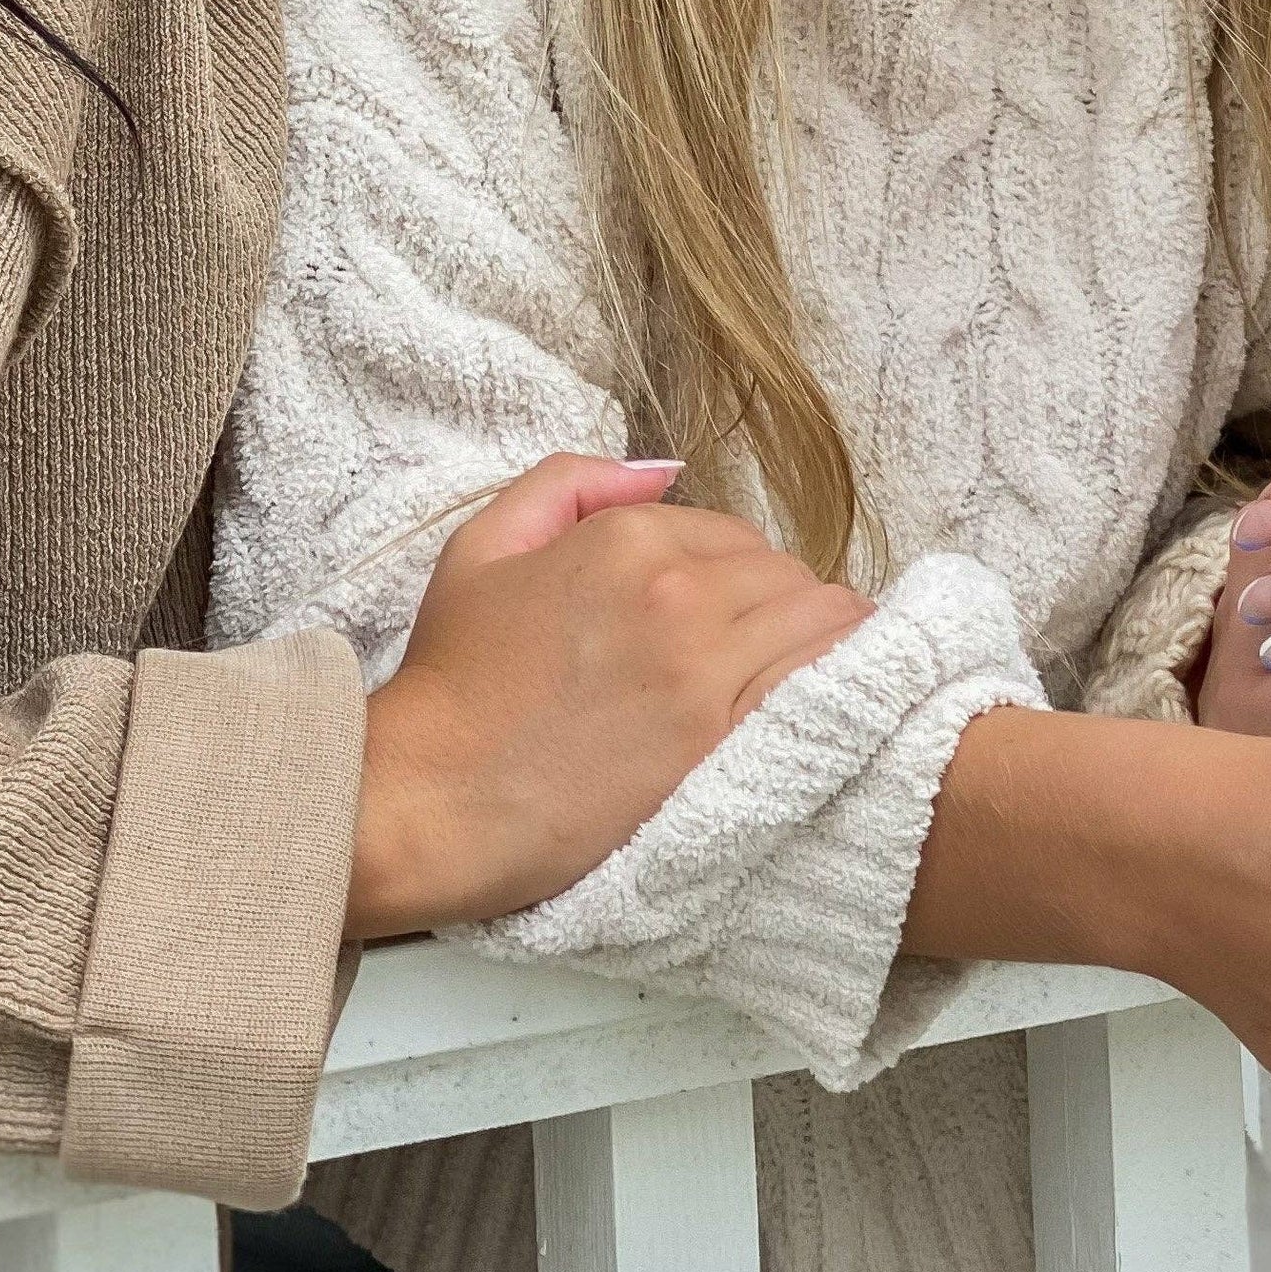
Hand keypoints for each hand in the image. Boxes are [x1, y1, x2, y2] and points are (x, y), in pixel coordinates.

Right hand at [345, 456, 871, 936]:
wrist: (430, 800)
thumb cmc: (450, 681)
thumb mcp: (485, 545)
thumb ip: (572, 482)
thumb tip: (662, 472)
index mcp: (627, 539)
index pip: (733, 535)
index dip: (731, 572)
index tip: (716, 612)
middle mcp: (678, 591)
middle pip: (785, 575)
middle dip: (779, 603)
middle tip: (755, 647)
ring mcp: (705, 668)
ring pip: (821, 621)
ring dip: (820, 639)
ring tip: (808, 670)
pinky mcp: (722, 741)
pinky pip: (822, 684)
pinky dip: (840, 679)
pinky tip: (838, 695)